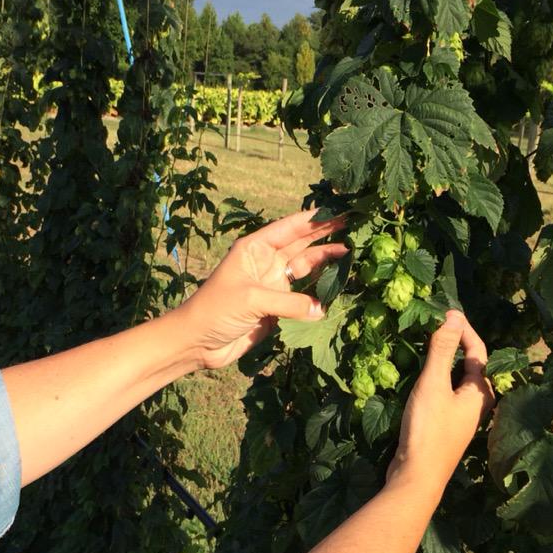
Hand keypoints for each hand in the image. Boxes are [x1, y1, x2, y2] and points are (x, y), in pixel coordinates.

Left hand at [179, 210, 348, 369]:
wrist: (198, 342)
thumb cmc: (216, 310)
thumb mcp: (252, 299)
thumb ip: (289, 302)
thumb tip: (322, 309)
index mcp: (255, 248)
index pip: (290, 228)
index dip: (315, 219)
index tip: (340, 210)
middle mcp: (266, 261)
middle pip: (302, 244)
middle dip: (326, 234)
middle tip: (354, 224)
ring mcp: (273, 284)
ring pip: (306, 268)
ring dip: (326, 261)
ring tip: (351, 252)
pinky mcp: (277, 306)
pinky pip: (304, 296)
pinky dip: (320, 292)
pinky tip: (337, 286)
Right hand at [387, 310, 493, 491]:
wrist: (417, 477)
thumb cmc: (428, 429)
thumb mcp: (433, 384)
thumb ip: (443, 350)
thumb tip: (454, 317)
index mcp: (480, 393)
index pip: (478, 351)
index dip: (464, 330)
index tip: (446, 312)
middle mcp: (477, 405)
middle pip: (472, 366)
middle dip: (458, 344)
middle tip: (438, 326)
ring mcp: (463, 418)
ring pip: (460, 382)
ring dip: (447, 362)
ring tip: (430, 347)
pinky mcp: (447, 428)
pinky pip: (448, 394)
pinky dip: (439, 379)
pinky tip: (424, 380)